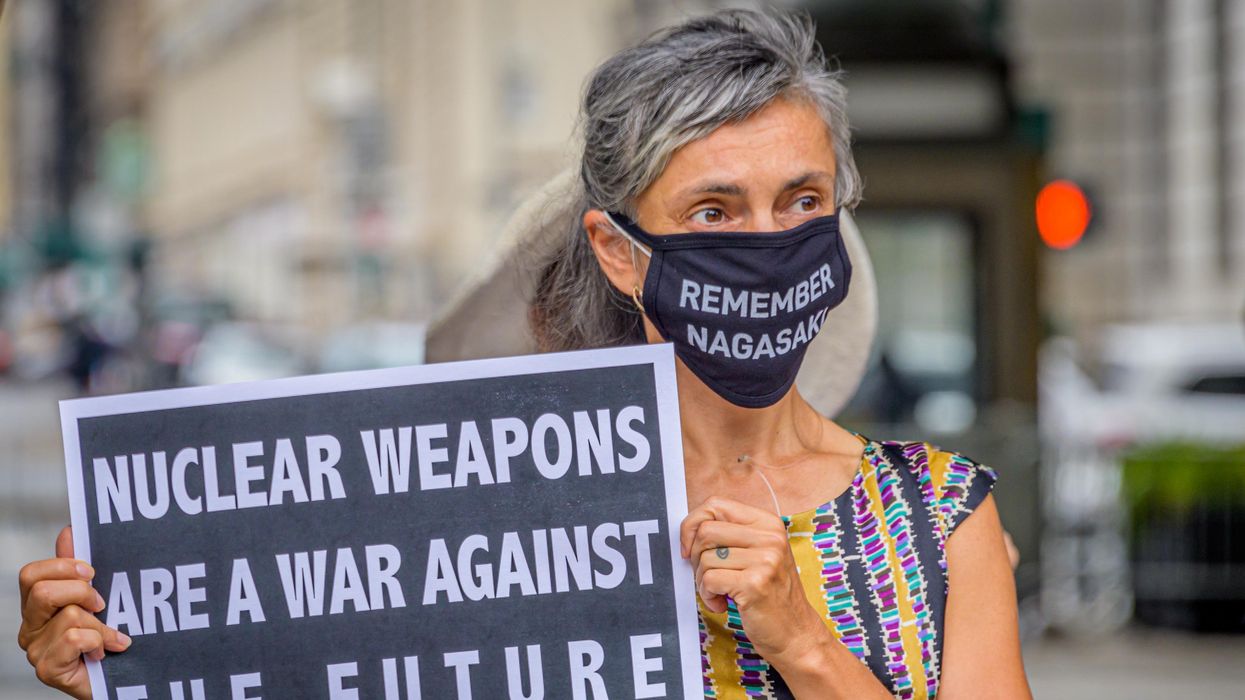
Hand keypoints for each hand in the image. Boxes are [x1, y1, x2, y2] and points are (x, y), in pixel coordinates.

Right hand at [17, 526, 129, 698]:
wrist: (116, 679)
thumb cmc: (105, 637)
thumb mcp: (96, 598)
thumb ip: (79, 568)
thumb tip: (69, 531)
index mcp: (37, 605)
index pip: (31, 574)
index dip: (63, 566)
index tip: (92, 572)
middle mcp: (30, 626)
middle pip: (43, 591)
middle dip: (82, 591)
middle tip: (102, 604)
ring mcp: (35, 649)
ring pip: (69, 615)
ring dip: (100, 624)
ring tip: (109, 636)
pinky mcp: (48, 669)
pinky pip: (75, 639)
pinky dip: (99, 641)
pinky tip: (105, 651)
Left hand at [680, 496, 825, 665]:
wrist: (796, 633)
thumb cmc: (770, 594)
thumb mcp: (758, 554)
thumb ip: (730, 536)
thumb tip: (687, 530)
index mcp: (768, 523)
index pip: (715, 504)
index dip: (693, 524)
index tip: (689, 547)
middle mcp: (770, 536)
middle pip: (705, 531)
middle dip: (695, 557)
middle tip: (708, 576)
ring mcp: (765, 559)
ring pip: (705, 558)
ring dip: (703, 581)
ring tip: (720, 593)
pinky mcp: (755, 584)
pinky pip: (710, 580)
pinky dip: (708, 596)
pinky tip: (722, 604)